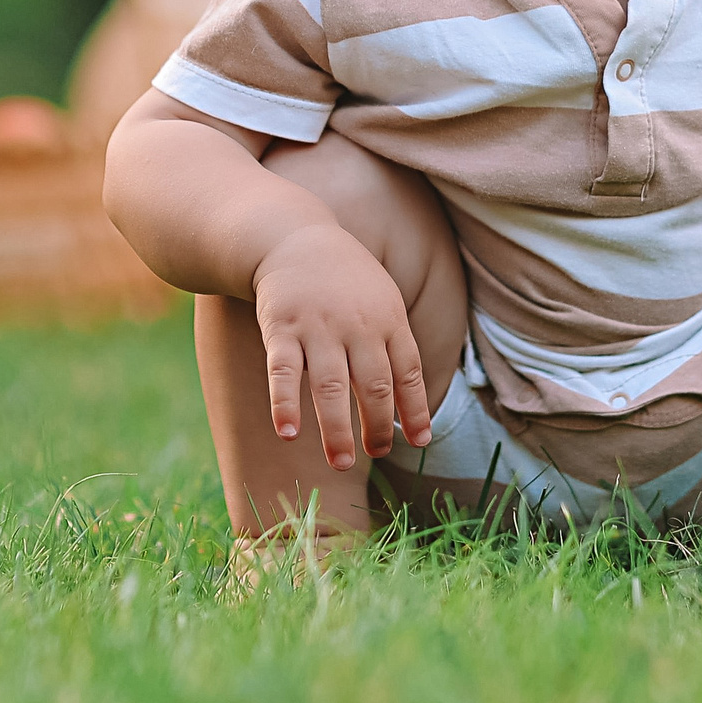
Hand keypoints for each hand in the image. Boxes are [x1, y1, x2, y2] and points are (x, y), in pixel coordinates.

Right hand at [253, 223, 434, 470]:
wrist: (294, 238)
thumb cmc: (346, 281)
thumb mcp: (383, 301)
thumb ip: (395, 346)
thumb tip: (410, 405)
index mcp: (388, 319)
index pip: (409, 372)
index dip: (417, 409)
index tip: (420, 442)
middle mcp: (357, 325)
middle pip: (373, 384)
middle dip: (378, 425)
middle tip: (376, 454)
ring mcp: (318, 327)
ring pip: (330, 385)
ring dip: (335, 429)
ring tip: (340, 464)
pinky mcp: (281, 327)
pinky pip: (283, 371)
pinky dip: (284, 404)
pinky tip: (288, 434)